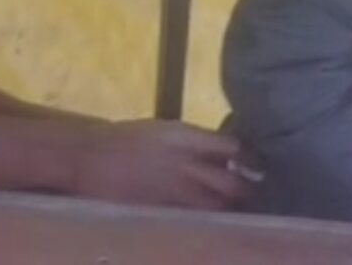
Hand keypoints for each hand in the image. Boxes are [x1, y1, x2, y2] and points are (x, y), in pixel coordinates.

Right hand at [71, 119, 260, 209]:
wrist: (91, 154)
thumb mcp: (169, 130)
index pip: (234, 148)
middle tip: (256, 192)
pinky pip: (192, 219)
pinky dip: (206, 221)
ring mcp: (173, 190)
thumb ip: (199, 142)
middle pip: (231, 183)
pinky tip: (211, 222)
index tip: (260, 164)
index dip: (252, 158)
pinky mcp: (160, 210)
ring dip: (230, 209)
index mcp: (189, 138)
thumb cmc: (131, 138)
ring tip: (238, 210)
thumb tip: (228, 154)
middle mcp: (186, 164)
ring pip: (215, 206)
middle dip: (247, 190)